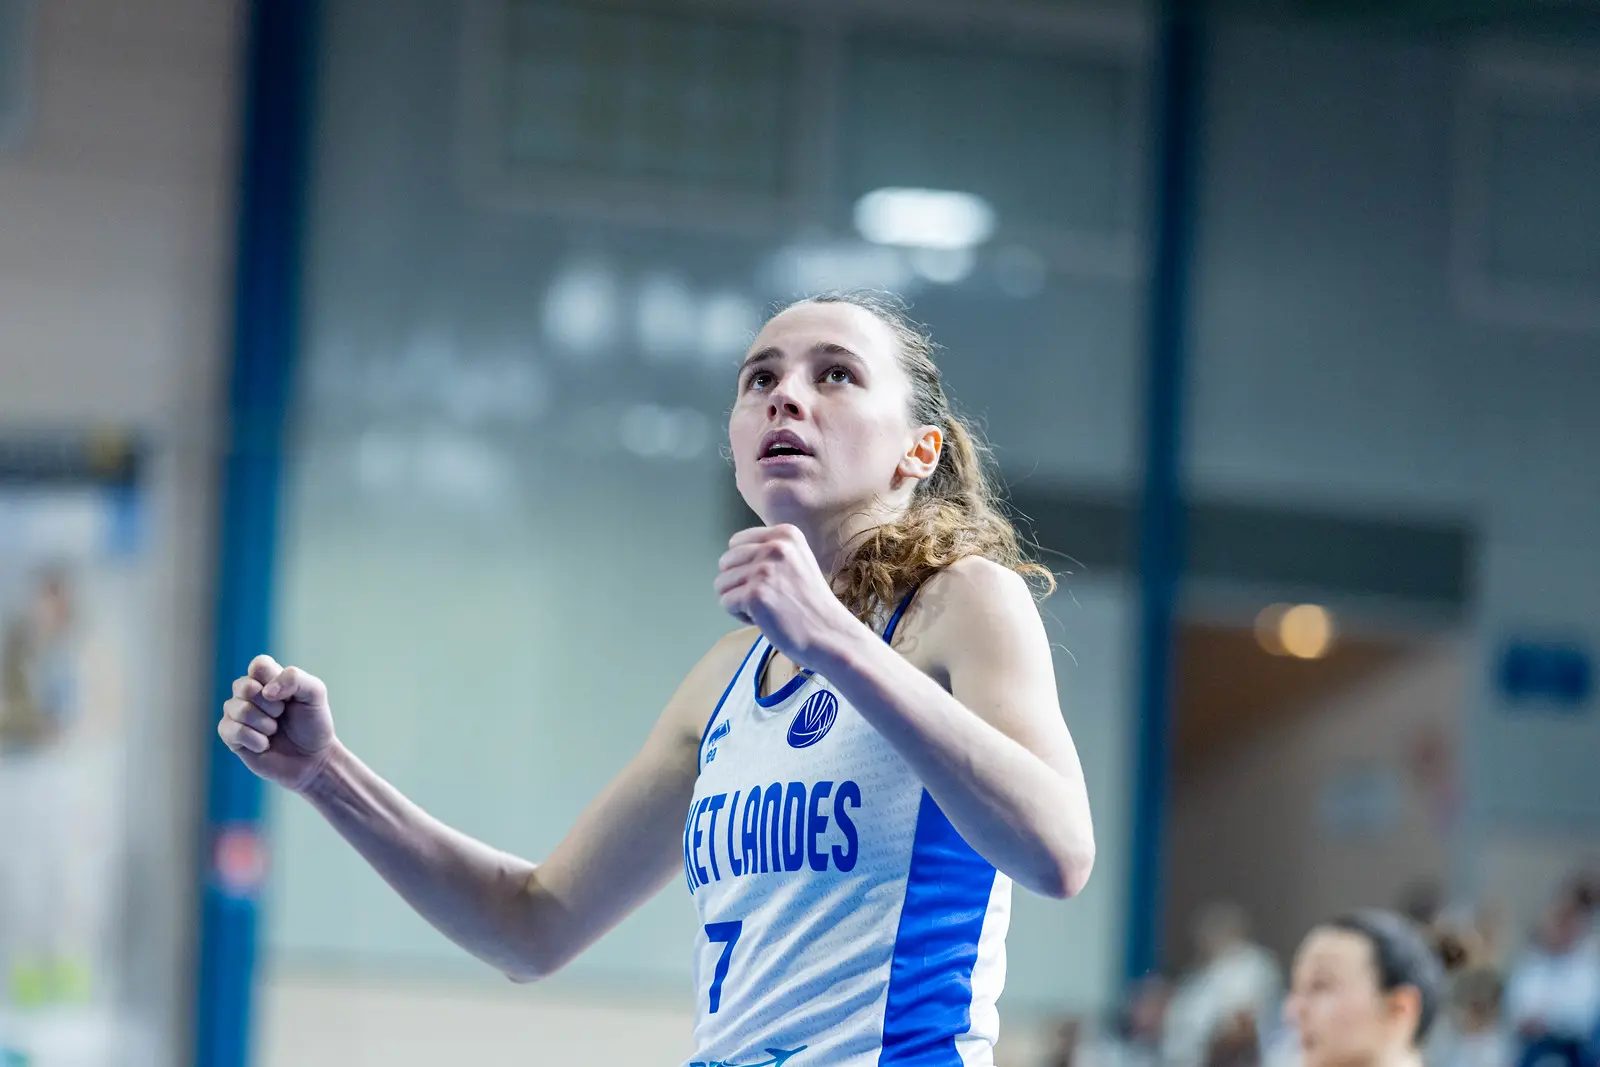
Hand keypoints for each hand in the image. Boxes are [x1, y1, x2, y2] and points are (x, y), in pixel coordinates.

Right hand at [217, 654, 338, 793]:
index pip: (258, 665)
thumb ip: (295, 679)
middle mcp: (249, 693)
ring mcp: (238, 714)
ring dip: (263, 723)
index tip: (289, 696)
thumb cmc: (313, 724)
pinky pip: (231, 730)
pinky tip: (264, 744)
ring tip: (274, 730)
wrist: (312, 759)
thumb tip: (266, 691)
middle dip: (270, 705)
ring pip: (236, 708)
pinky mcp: (231, 736)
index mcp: (269, 678)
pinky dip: (254, 739)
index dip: (273, 680)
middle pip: (244, 686)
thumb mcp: (315, 694)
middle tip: (282, 714)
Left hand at [714, 525, 864, 670]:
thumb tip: (730, 557)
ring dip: (739, 600)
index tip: (769, 581)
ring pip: (721, 583)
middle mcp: (774, 546)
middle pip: (725, 562)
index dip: (745, 566)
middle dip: (739, 583)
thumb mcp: (796, 560)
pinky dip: (739, 615)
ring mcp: (763, 570)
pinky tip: (763, 618)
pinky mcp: (754, 595)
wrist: (829, 634)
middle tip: (767, 597)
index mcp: (785, 534)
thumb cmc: (810, 603)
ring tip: (766, 607)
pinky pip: (725, 603)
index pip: (735, 543)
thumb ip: (768, 551)